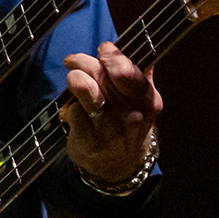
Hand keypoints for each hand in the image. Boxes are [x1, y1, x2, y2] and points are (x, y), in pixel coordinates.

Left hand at [62, 41, 161, 181]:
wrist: (119, 168)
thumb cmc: (128, 125)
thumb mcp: (142, 103)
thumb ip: (139, 76)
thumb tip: (134, 49)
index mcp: (149, 102)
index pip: (130, 74)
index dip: (114, 58)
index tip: (104, 48)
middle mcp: (132, 115)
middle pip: (105, 78)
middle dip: (86, 62)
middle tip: (74, 60)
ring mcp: (110, 130)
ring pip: (88, 92)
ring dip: (76, 79)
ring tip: (72, 76)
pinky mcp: (88, 141)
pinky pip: (74, 112)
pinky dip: (69, 106)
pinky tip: (71, 108)